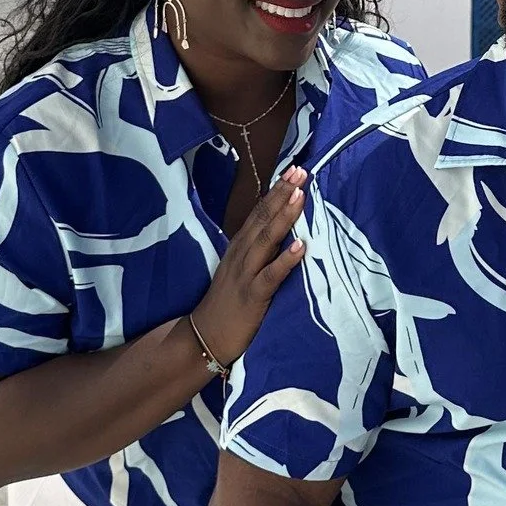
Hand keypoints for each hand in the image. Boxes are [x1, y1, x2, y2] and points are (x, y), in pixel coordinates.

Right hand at [192, 168, 306, 366]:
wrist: (205, 335)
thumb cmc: (227, 302)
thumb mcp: (238, 268)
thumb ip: (255, 249)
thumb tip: (277, 228)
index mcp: (239, 247)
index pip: (258, 212)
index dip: (275, 191)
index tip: (292, 170)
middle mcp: (241, 254)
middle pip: (262, 218)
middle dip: (281, 194)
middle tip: (299, 171)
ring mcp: (246, 274)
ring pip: (266, 240)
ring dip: (284, 216)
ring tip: (300, 195)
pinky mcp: (252, 295)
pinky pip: (271, 275)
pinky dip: (285, 259)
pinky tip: (300, 246)